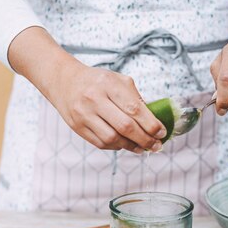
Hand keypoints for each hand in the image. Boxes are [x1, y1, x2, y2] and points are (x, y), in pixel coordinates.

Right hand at [49, 62, 164, 152]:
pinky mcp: (78, 127)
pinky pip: (102, 143)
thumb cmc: (97, 82)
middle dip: (145, 139)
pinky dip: (117, 147)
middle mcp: (95, 99)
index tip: (162, 132)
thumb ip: (135, 98)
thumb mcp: (118, 80)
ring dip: (131, 146)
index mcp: (109, 84)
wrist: (65, 82)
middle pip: (125, 126)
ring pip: (113, 138)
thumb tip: (154, 121)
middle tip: (156, 145)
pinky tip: (125, 144)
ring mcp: (84, 115)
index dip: (151, 124)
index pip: (135, 108)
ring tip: (142, 147)